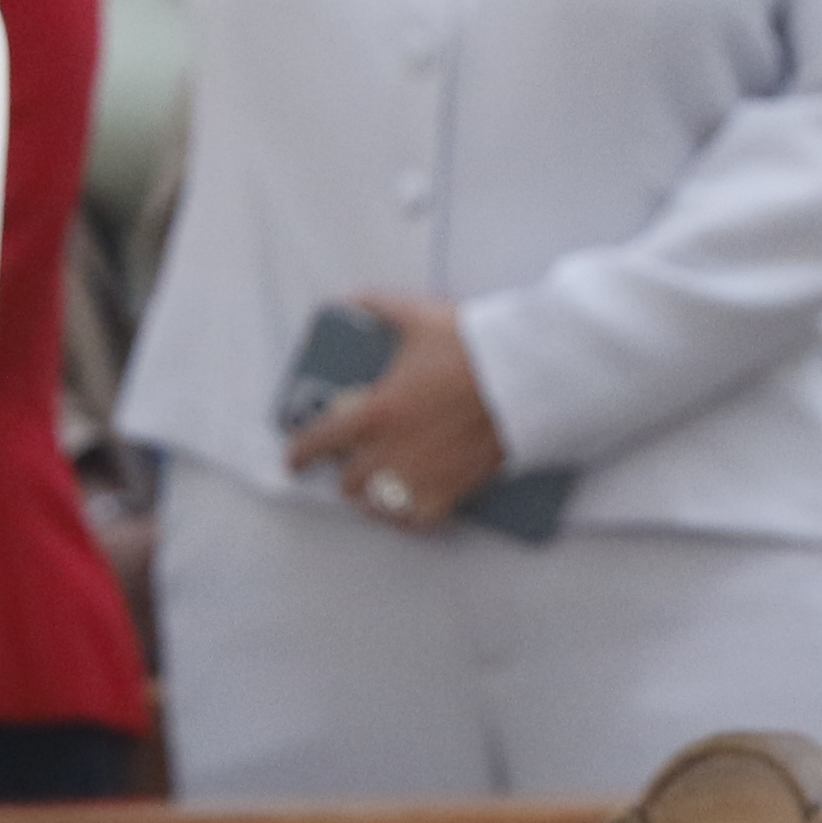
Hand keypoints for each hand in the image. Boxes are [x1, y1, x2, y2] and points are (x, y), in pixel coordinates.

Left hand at [280, 290, 505, 534]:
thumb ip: (381, 308)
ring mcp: (422, 476)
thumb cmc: (474, 349)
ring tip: (372, 490)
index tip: (295, 461)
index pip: (320, 442)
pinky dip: (406, 520)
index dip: (300, 455)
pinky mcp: (453, 490)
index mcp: (377, 412)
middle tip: (348, 465)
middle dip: (344, 474)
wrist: (526, 377)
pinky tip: (403, 512)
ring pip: (378, 506)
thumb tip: (354, 301)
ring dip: (369, 499)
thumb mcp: (420, 318)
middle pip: (348, 481)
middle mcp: (393, 451)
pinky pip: (417, 521)